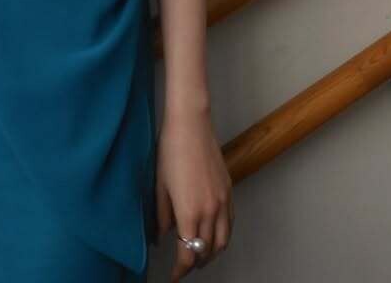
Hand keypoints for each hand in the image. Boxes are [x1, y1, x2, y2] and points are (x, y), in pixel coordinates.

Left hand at [155, 108, 233, 278]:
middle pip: (207, 251)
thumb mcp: (159, 186)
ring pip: (223, 241)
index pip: (188, 254)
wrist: (191, 124)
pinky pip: (230, 223)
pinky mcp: (229, 190)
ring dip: (211, 253)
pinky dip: (223, 236)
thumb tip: (160, 238)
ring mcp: (223, 201)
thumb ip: (161, 217)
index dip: (180, 270)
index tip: (173, 276)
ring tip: (199, 255)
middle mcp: (210, 211)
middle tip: (184, 266)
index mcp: (189, 213)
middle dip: (196, 263)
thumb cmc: (170, 151)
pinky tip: (213, 234)